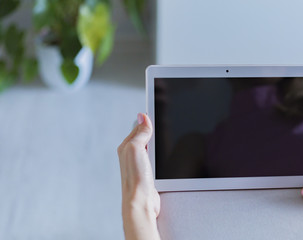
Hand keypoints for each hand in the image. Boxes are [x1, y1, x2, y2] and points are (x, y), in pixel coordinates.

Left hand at [118, 113, 159, 239]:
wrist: (141, 202)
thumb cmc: (136, 178)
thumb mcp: (136, 149)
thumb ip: (139, 133)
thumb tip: (142, 116)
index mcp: (126, 147)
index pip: (138, 126)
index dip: (147, 119)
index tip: (156, 110)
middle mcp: (131, 155)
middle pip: (143, 136)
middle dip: (151, 128)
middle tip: (161, 119)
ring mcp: (139, 164)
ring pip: (149, 146)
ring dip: (155, 140)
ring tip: (161, 132)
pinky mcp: (147, 173)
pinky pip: (154, 157)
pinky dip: (159, 152)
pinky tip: (162, 153)